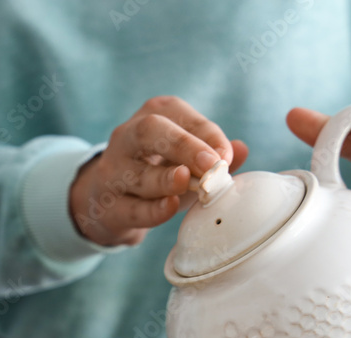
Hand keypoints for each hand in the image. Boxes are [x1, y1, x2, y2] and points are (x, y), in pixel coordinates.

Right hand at [69, 95, 248, 245]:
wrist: (109, 203)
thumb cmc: (157, 174)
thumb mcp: (186, 160)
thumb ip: (213, 154)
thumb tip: (241, 149)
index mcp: (151, 116)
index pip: (178, 115)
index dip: (207, 135)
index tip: (226, 157)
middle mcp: (127, 137)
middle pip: (149, 131)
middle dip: (183, 145)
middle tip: (211, 164)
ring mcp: (113, 172)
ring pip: (137, 172)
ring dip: (166, 179)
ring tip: (189, 183)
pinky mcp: (108, 206)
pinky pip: (130, 208)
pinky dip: (152, 209)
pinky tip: (170, 206)